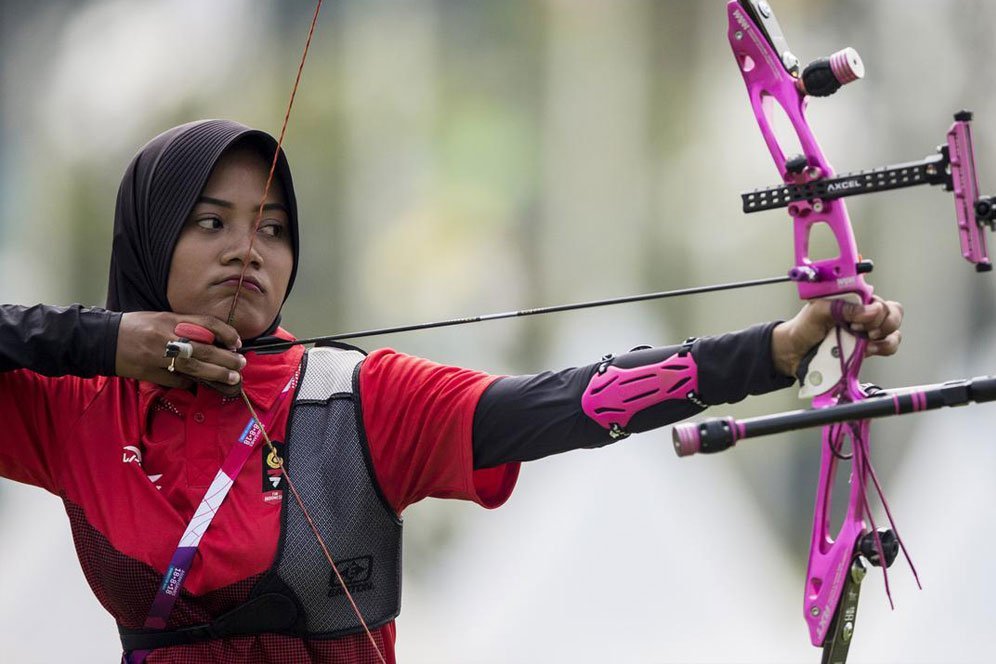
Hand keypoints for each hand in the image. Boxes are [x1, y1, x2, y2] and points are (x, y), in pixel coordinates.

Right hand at [115, 312, 244, 393]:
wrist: (103, 340)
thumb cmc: (136, 327)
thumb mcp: (162, 318)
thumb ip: (187, 327)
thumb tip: (215, 341)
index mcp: (170, 319)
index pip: (207, 324)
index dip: (226, 333)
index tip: (237, 342)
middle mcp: (166, 336)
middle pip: (204, 349)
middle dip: (226, 359)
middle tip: (241, 364)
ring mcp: (157, 356)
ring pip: (194, 367)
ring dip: (216, 374)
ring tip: (232, 377)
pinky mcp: (150, 372)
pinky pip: (177, 379)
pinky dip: (190, 381)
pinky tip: (199, 382)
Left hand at [771, 296, 903, 377]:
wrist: (794, 352)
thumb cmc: (804, 327)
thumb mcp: (818, 311)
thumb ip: (843, 308)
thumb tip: (871, 310)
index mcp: (854, 300)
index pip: (879, 300)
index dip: (876, 310)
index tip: (857, 321)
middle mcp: (864, 314)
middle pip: (893, 313)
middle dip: (884, 323)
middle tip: (864, 332)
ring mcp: (867, 333)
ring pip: (894, 331)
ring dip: (884, 337)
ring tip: (865, 341)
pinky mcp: (867, 349)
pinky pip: (888, 347)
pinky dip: (883, 348)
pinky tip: (868, 350)